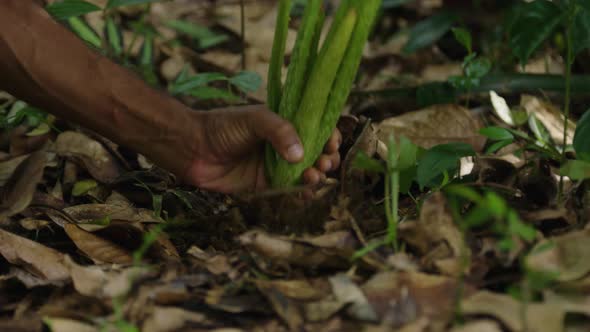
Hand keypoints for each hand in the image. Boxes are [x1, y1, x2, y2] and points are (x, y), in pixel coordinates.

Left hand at [184, 105, 340, 193]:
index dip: (328, 136)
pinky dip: (301, 194)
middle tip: (324, 162)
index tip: (331, 142)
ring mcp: (276, 166)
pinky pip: (290, 191)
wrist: (193, 149)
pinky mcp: (266, 186)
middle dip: (327, 159)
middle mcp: (284, 145)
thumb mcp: (254, 119)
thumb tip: (301, 156)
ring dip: (316, 177)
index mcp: (285, 124)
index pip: (316, 129)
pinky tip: (305, 192)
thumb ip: (279, 131)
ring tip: (313, 175)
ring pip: (306, 174)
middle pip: (317, 154)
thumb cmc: (223, 127)